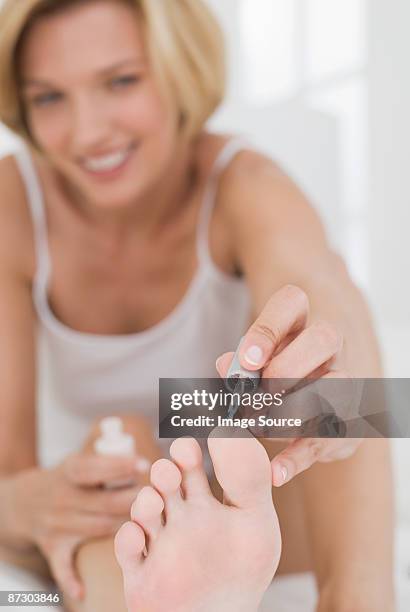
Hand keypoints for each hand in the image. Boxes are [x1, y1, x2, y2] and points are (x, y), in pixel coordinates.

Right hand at [13, 452, 139, 599]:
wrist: (25, 501)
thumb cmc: (68, 480)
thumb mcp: (80, 463)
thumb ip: (107, 464)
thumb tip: (145, 466)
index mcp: (71, 471)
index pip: (97, 468)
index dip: (121, 466)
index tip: (145, 464)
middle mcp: (62, 497)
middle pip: (105, 502)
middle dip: (133, 501)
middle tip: (157, 499)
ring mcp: (57, 524)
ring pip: (98, 529)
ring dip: (124, 528)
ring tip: (147, 525)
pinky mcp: (53, 547)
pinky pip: (62, 567)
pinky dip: (70, 580)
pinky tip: (83, 593)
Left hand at [216, 284, 361, 485]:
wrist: (316, 409)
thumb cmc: (274, 378)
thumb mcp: (253, 366)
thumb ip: (238, 364)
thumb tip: (227, 365)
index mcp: (299, 324)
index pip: (292, 302)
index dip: (269, 327)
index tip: (247, 359)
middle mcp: (329, 347)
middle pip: (324, 338)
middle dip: (286, 367)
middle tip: (256, 395)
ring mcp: (344, 383)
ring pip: (334, 387)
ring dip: (291, 410)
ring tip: (258, 427)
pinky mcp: (345, 424)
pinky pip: (325, 439)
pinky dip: (297, 458)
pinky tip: (276, 472)